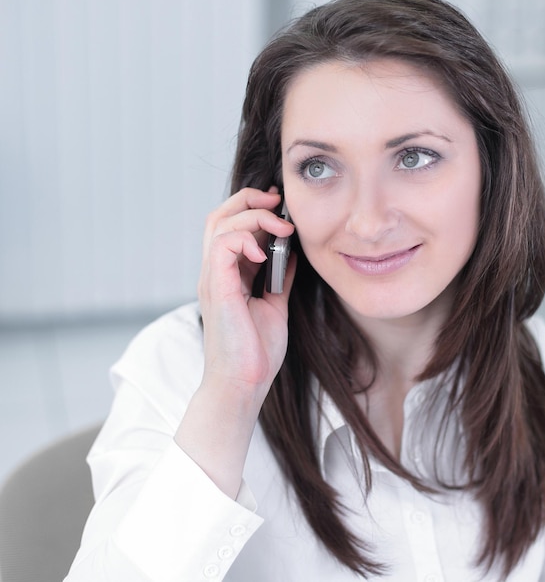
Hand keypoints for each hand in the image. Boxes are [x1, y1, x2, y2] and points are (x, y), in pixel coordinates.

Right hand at [197, 187, 295, 399]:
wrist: (244, 384)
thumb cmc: (256, 351)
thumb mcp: (275, 305)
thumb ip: (280, 278)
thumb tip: (292, 254)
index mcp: (227, 274)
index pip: (229, 225)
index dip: (253, 208)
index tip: (282, 208)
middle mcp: (216, 272)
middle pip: (219, 216)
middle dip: (249, 199)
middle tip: (278, 201)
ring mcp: (213, 278)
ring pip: (219, 224)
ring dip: (253, 217)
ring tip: (281, 228)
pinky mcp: (217, 288)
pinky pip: (223, 246)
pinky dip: (246, 240)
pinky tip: (267, 254)